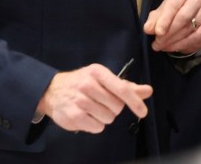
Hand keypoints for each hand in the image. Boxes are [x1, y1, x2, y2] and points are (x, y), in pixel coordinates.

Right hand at [36, 64, 152, 132]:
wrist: (53, 90)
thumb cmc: (82, 83)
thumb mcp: (103, 79)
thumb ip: (126, 86)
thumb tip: (148, 91)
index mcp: (98, 72)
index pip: (122, 89)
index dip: (135, 101)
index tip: (143, 111)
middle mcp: (88, 84)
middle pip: (117, 107)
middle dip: (113, 108)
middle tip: (102, 102)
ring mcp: (80, 100)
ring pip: (108, 118)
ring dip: (104, 117)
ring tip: (93, 108)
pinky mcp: (74, 116)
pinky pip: (97, 127)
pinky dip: (95, 124)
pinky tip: (86, 115)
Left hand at [143, 0, 200, 53]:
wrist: (188, 17)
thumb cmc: (171, 12)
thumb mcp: (160, 13)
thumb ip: (153, 20)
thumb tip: (148, 29)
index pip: (174, 4)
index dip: (165, 19)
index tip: (157, 32)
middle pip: (183, 17)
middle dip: (169, 32)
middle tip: (158, 43)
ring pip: (189, 29)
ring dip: (174, 40)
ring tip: (162, 46)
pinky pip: (197, 37)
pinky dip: (183, 45)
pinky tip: (173, 47)